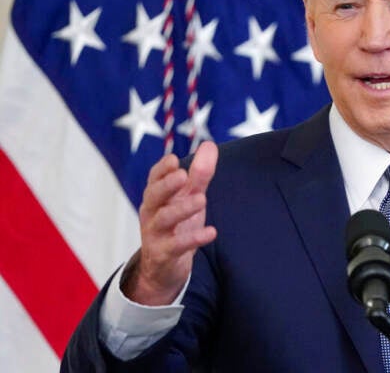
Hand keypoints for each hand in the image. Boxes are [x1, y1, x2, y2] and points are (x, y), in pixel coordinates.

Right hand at [122, 141, 218, 305]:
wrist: (163, 269)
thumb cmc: (177, 225)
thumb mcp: (188, 198)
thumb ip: (199, 174)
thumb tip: (209, 144)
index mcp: (157, 197)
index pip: (154, 179)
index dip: (162, 169)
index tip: (173, 159)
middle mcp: (152, 213)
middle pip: (154, 196)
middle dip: (166, 185)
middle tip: (182, 175)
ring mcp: (156, 234)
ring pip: (164, 219)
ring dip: (182, 208)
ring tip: (202, 199)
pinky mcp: (164, 254)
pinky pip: (177, 246)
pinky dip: (194, 238)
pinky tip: (211, 232)